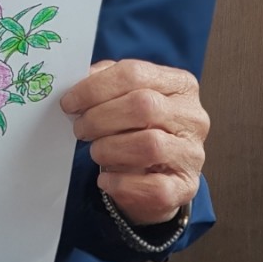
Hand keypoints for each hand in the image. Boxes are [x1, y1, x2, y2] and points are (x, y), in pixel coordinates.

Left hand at [59, 59, 208, 225]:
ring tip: (96, 152)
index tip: (69, 102)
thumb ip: (104, 82)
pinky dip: (122, 184)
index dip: (94, 88)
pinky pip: (154, 187)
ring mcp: (193, 153)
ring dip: (109, 149)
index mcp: (179, 84)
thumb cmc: (136, 128)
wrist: (155, 173)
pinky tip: (106, 179)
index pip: (134, 73)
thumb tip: (77, 84)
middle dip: (99, 118)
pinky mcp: (186, 187)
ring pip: (149, 144)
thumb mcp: (123, 97)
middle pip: (142, 106)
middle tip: (80, 129)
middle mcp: (192, 116)